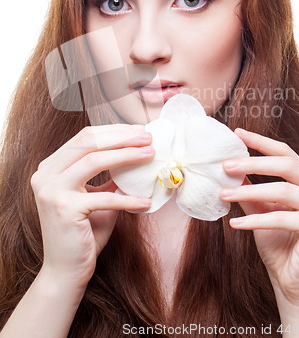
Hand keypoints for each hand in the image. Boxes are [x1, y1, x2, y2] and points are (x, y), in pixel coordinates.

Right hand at [31, 124, 153, 293]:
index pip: (84, 137)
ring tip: (150, 154)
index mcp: (50, 167)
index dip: (114, 131)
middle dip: (122, 137)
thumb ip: (109, 175)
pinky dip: (128, 198)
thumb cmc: (84, 231)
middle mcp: (45, 175)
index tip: (139, 131)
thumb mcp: (97, 196)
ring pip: (93, 160)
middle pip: (88, 142)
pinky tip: (146, 201)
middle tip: (148, 137)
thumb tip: (138, 152)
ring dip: (126, 155)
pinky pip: (104, 197)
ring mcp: (51, 191)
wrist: (66, 270)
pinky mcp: (64, 209)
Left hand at [220, 128, 298, 310]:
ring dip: (248, 192)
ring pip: (282, 190)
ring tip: (224, 195)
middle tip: (226, 165)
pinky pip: (281, 218)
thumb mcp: (263, 213)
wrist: (296, 286)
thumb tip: (232, 172)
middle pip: (287, 164)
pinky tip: (234, 224)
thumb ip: (252, 193)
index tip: (237, 133)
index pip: (286, 154)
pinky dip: (255, 220)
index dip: (262, 142)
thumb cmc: (280, 248)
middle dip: (254, 162)